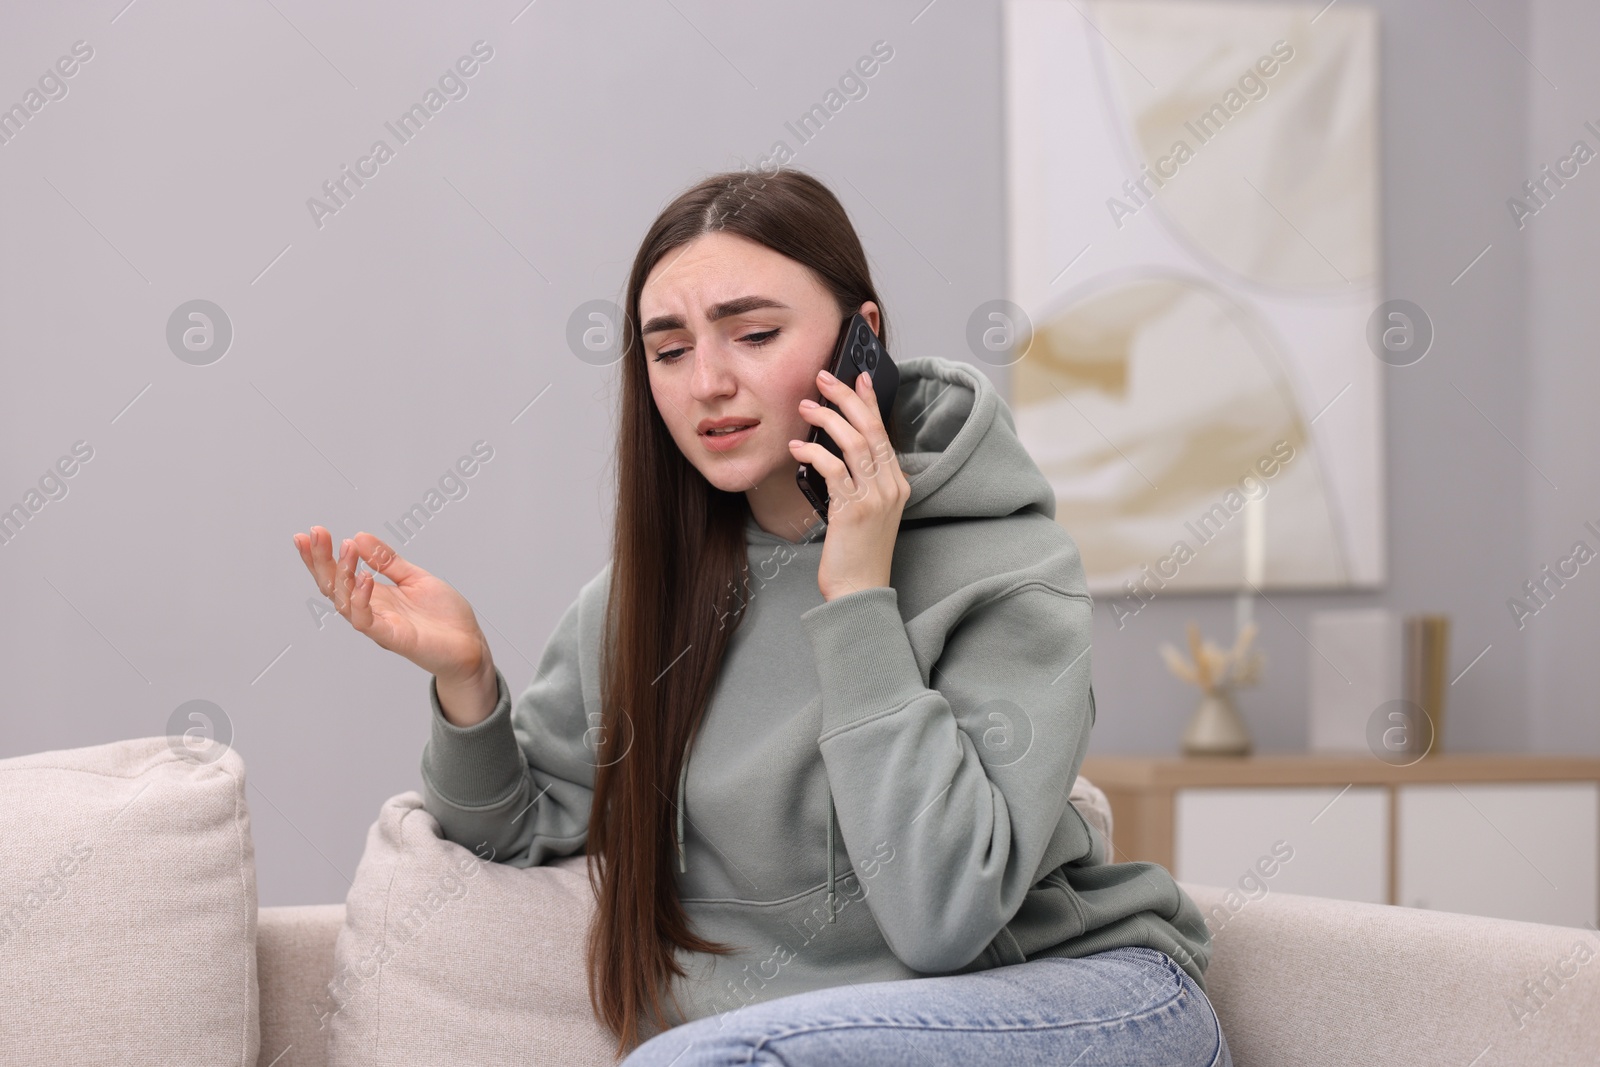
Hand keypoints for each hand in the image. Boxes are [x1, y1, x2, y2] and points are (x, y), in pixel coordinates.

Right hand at [291, 526, 494, 692]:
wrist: (470, 646)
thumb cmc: (444, 617)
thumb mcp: (416, 578)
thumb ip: (388, 561)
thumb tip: (359, 537)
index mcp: (374, 596)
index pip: (339, 575)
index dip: (321, 556)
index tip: (311, 533)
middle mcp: (371, 611)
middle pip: (332, 587)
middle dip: (320, 560)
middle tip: (315, 534)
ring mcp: (379, 625)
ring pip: (344, 602)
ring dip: (342, 573)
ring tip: (346, 548)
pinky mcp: (392, 638)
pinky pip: (366, 621)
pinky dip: (361, 599)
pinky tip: (364, 577)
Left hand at [788, 368, 910, 600]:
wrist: (859, 592)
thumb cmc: (856, 554)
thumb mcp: (866, 512)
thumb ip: (858, 482)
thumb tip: (829, 449)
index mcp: (897, 485)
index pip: (883, 432)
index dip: (869, 401)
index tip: (857, 377)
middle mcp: (891, 487)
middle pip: (871, 429)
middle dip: (846, 397)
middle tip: (824, 378)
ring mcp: (875, 498)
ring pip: (854, 443)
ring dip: (827, 419)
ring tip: (805, 407)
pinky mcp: (853, 511)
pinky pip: (833, 469)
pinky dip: (813, 453)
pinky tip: (796, 448)